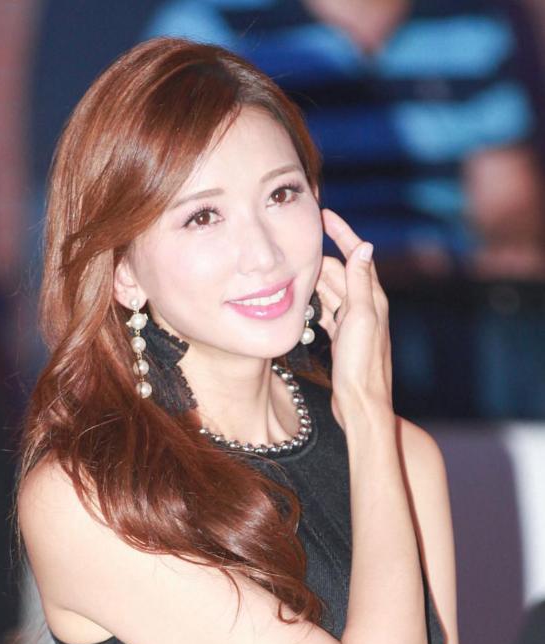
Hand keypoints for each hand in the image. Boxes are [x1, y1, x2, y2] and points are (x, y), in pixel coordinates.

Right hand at [315, 209, 392, 429]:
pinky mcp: (344, 339)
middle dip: (320, 260)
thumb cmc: (360, 366)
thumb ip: (362, 283)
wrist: (361, 405)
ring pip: (332, 293)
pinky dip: (315, 304)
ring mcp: (355, 324)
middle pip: (341, 273)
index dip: (342, 234)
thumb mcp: (359, 319)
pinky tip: (302, 304)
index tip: (325, 215)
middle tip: (294, 250)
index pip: (358, 257)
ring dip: (315, 282)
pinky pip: (328, 312)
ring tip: (292, 273)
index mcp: (372, 300)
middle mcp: (366, 309)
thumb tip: (365, 247)